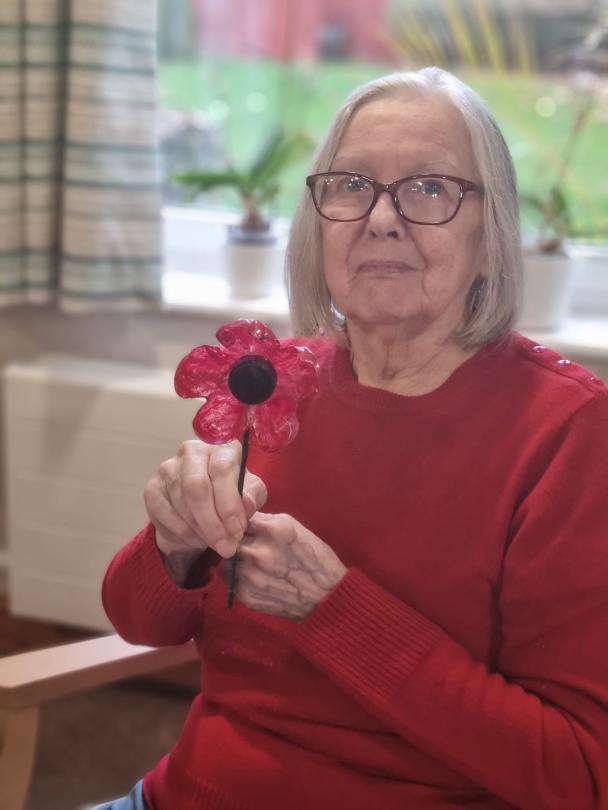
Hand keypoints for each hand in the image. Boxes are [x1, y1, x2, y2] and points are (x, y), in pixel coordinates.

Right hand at [144, 440, 266, 580]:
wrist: (203, 510)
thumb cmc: (231, 496)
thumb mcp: (251, 495)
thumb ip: (252, 497)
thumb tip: (245, 503)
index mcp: (220, 446)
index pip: (221, 469)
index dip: (229, 504)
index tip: (237, 530)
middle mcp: (192, 451)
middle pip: (196, 486)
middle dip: (213, 522)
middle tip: (226, 546)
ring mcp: (168, 468)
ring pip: (182, 503)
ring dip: (201, 531)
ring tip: (215, 543)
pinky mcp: (152, 488)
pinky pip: (165, 514)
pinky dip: (184, 533)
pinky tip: (197, 538)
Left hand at [229, 512, 346, 619]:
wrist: (326, 597)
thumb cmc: (314, 559)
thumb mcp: (296, 529)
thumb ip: (267, 522)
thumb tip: (245, 518)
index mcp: (274, 530)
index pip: (242, 517)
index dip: (243, 522)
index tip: (247, 528)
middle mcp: (259, 551)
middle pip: (230, 538)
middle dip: (236, 540)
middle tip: (247, 545)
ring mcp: (251, 575)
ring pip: (226, 560)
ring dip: (235, 559)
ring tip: (250, 562)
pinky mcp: (247, 595)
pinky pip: (231, 580)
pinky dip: (238, 577)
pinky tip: (253, 577)